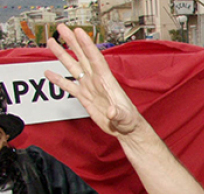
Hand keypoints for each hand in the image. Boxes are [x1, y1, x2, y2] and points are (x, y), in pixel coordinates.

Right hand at [44, 24, 142, 138]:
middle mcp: (96, 81)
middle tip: (62, 28)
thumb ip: (118, 113)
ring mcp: (90, 87)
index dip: (87, 45)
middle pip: (82, 57)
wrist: (125, 128)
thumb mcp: (124, 117)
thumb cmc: (128, 120)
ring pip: (74, 67)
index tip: (79, 32)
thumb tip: (111, 112)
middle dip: (72, 42)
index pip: (95, 59)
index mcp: (106, 81)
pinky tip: (49, 73)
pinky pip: (69, 85)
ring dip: (62, 55)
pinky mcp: (85, 97)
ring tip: (51, 42)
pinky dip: (59, 79)